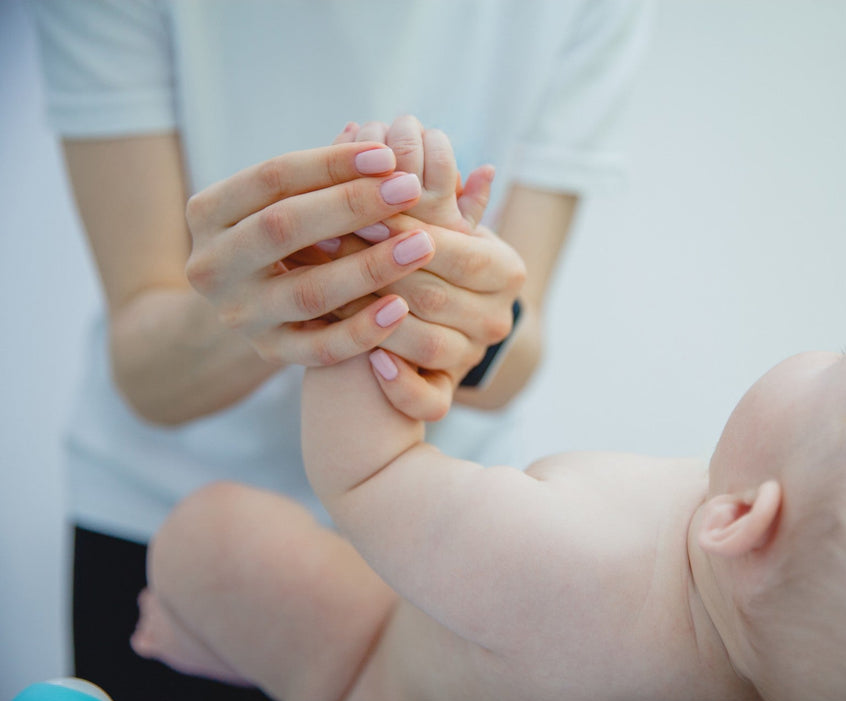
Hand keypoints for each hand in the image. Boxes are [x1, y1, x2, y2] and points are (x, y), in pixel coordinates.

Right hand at [185, 142, 431, 365]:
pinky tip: (401, 308)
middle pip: (283, 228)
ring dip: (371, 266)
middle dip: (352, 205)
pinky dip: (362, 330)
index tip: (389, 155)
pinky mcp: (270, 354)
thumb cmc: (283, 238)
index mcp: (208, 213)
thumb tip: (371, 132)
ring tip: (424, 244)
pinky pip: (321, 348)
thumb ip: (323, 176)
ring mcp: (240, 315)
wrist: (249, 309)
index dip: (331, 163)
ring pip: (308, 291)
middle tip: (410, 188)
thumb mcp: (287, 202)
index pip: (271, 178)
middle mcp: (212, 265)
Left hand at [327, 118, 524, 419]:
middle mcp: (498, 318)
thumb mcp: (434, 221)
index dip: (395, 225)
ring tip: (325, 293)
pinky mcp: (446, 398)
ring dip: (374, 321)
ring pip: (430, 347)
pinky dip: (402, 386)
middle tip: (318, 245)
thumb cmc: (425, 260)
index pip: (450, 245)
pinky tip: (369, 362)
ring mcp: (473, 360)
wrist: (428, 335)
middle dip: (372, 268)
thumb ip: (428, 188)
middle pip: (433, 295)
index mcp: (505, 269)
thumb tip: (389, 132)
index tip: (346, 203)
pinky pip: (431, 401)